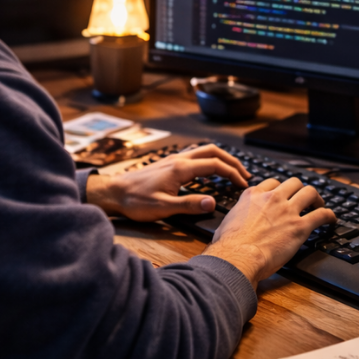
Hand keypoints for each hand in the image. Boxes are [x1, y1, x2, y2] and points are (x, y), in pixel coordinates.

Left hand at [86, 144, 250, 221]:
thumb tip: (212, 203)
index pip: (215, 165)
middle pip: (213, 152)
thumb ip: (189, 205)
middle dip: (232, 161)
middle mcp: (179, 160)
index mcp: (180, 169)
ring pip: (204, 151)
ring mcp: (173, 160)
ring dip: (221, 158)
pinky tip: (209, 170)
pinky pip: (195, 155)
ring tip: (232, 171)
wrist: (114, 192)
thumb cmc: (135, 201)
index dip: (233, 173)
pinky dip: (209, 159)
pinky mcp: (168, 164)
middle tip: (244, 174)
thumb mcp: (163, 207)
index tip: (243, 184)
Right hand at [203, 177, 335, 287]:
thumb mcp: (228, 221)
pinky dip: (329, 215)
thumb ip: (238, 215)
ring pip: (310, 192)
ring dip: (317, 198)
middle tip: (304, 199)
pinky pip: (321, 215)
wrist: (237, 256)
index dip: (280, 189)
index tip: (284, 195)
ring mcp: (287, 211)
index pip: (272, 183)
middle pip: (294, 183)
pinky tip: (331, 219)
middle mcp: (272, 199)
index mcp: (253, 196)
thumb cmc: (228, 245)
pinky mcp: (300, 227)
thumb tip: (236, 222)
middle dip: (300, 189)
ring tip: (319, 205)